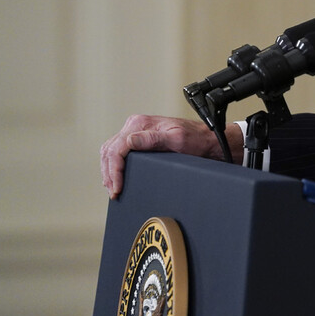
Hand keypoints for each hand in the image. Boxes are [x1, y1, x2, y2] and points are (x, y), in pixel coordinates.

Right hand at [100, 115, 243, 198]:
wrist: (206, 140)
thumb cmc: (195, 139)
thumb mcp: (177, 139)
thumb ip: (154, 139)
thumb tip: (130, 141)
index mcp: (140, 123)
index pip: (116, 148)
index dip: (114, 170)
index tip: (117, 187)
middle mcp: (135, 125)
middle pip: (110, 150)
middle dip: (109, 173)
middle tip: (114, 192)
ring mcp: (136, 131)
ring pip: (110, 151)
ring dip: (108, 170)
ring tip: (113, 188)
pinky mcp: (138, 139)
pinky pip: (118, 151)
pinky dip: (113, 165)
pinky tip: (115, 177)